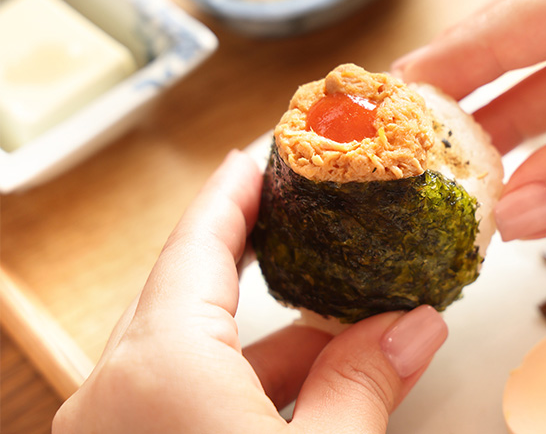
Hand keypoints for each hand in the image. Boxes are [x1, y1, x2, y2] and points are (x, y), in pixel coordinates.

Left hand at [53, 150, 446, 433]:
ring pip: (199, 351)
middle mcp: (118, 388)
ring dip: (275, 336)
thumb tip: (415, 322)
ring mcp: (119, 429)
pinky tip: (318, 386)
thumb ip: (363, 382)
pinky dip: (252, 385)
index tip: (265, 153)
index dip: (236, 189)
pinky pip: (191, 397)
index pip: (199, 240)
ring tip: (349, 317)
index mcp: (156, 366)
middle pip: (195, 288)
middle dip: (264, 256)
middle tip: (315, 220)